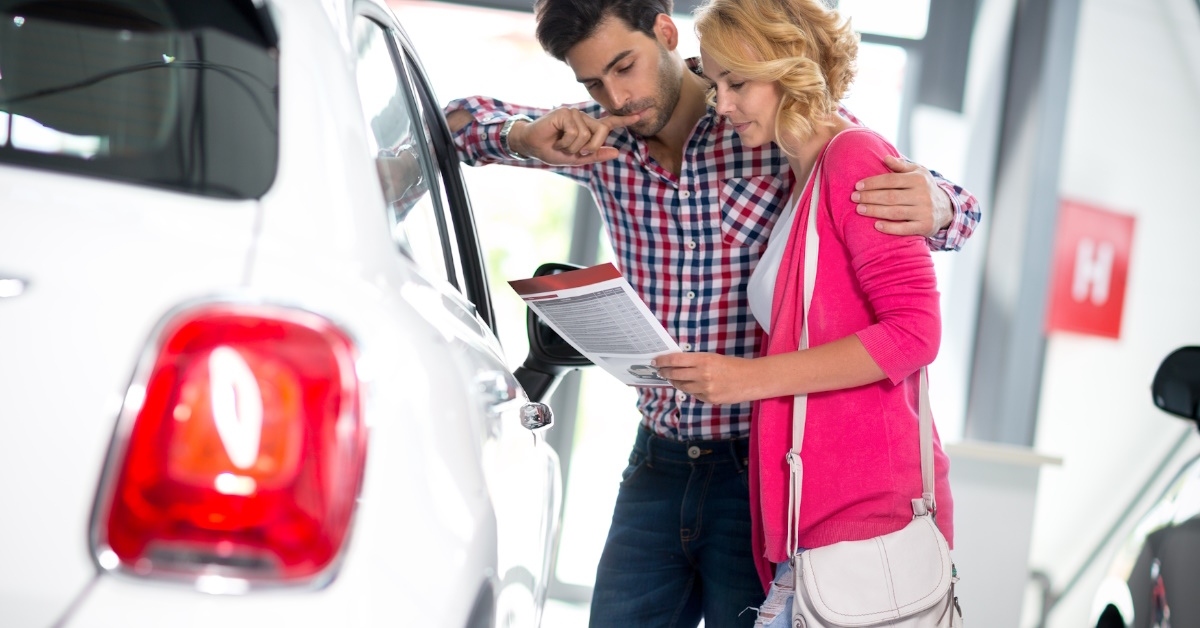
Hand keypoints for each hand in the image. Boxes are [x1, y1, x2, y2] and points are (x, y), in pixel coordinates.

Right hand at [509, 107, 640, 165]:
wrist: (531, 146)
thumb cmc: (552, 151)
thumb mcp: (576, 158)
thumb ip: (596, 155)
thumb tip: (617, 152)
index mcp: (588, 127)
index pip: (609, 123)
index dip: (625, 120)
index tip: (642, 115)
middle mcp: (583, 118)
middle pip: (601, 132)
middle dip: (591, 147)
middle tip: (574, 151)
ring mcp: (574, 113)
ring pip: (587, 135)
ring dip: (573, 147)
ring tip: (561, 144)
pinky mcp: (565, 113)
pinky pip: (575, 132)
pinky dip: (566, 142)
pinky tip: (556, 139)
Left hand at [651, 352, 756, 404]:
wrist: (752, 379)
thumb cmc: (733, 366)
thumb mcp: (713, 358)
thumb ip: (696, 361)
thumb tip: (676, 364)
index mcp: (704, 360)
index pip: (676, 360)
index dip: (662, 361)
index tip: (655, 361)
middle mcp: (703, 374)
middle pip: (675, 374)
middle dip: (664, 372)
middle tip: (659, 370)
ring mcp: (705, 388)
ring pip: (681, 386)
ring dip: (675, 382)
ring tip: (672, 378)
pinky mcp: (709, 399)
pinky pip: (693, 394)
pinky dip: (689, 389)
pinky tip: (690, 385)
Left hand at [851, 155, 951, 238]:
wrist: (946, 208)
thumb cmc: (924, 187)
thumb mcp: (917, 172)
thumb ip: (901, 166)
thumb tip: (885, 157)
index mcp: (918, 179)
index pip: (891, 180)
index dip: (873, 183)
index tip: (857, 186)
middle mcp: (922, 195)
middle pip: (890, 196)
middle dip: (869, 197)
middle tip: (853, 198)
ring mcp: (924, 212)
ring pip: (895, 212)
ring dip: (874, 211)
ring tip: (859, 209)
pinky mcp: (924, 226)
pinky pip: (904, 229)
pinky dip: (890, 228)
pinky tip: (876, 225)